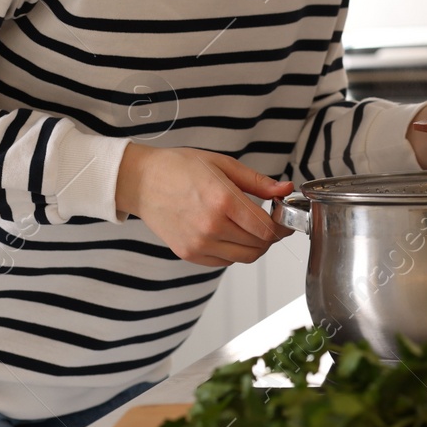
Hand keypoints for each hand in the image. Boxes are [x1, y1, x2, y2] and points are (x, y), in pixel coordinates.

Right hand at [115, 145, 294, 266]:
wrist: (141, 182)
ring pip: (244, 257)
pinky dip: (233, 251)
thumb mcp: (222, 164)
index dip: (281, 225)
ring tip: (248, 227)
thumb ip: (257, 182)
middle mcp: (211, 227)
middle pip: (258, 246)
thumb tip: (285, 189)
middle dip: (270, 235)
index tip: (283, 219)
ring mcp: (199, 244)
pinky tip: (228, 233)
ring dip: (254, 245)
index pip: (266, 228)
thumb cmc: (178, 168)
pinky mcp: (189, 254)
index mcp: (222, 201)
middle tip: (268, 221)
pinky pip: (224, 262)